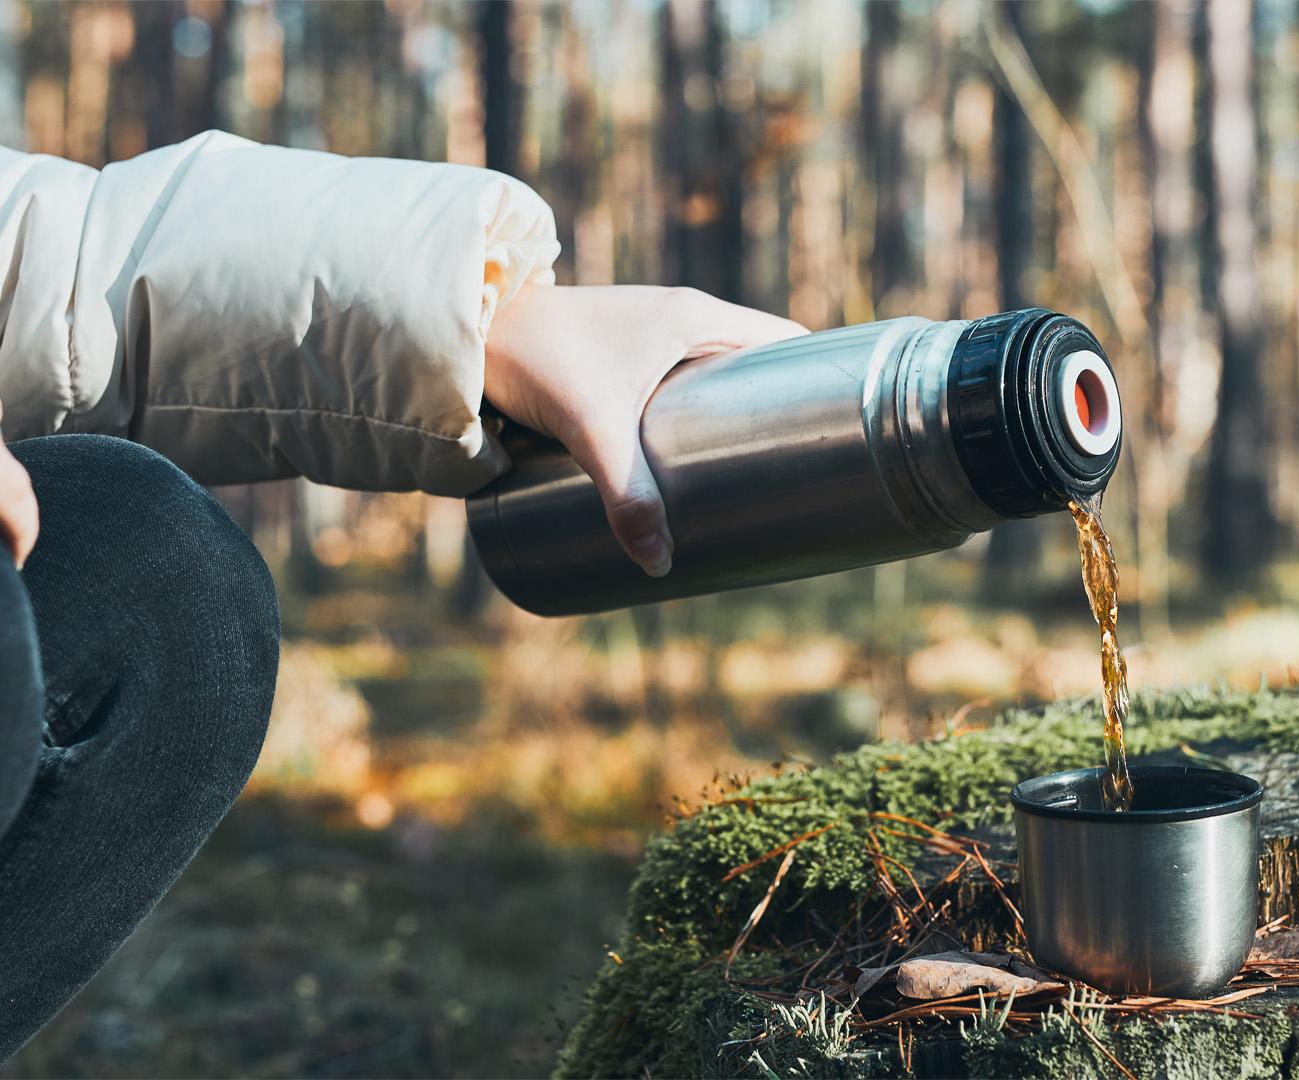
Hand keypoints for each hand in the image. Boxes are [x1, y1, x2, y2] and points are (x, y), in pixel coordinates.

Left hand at [483, 285, 806, 576]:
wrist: (465, 327)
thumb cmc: (536, 359)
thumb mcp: (591, 429)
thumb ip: (626, 493)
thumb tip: (658, 564)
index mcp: (696, 316)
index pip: (784, 340)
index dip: (814, 380)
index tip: (833, 431)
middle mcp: (679, 317)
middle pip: (752, 367)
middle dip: (772, 417)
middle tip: (786, 476)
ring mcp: (646, 335)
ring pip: (710, 379)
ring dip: (728, 421)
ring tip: (741, 482)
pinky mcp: (615, 356)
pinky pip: (675, 386)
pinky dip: (690, 419)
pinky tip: (685, 462)